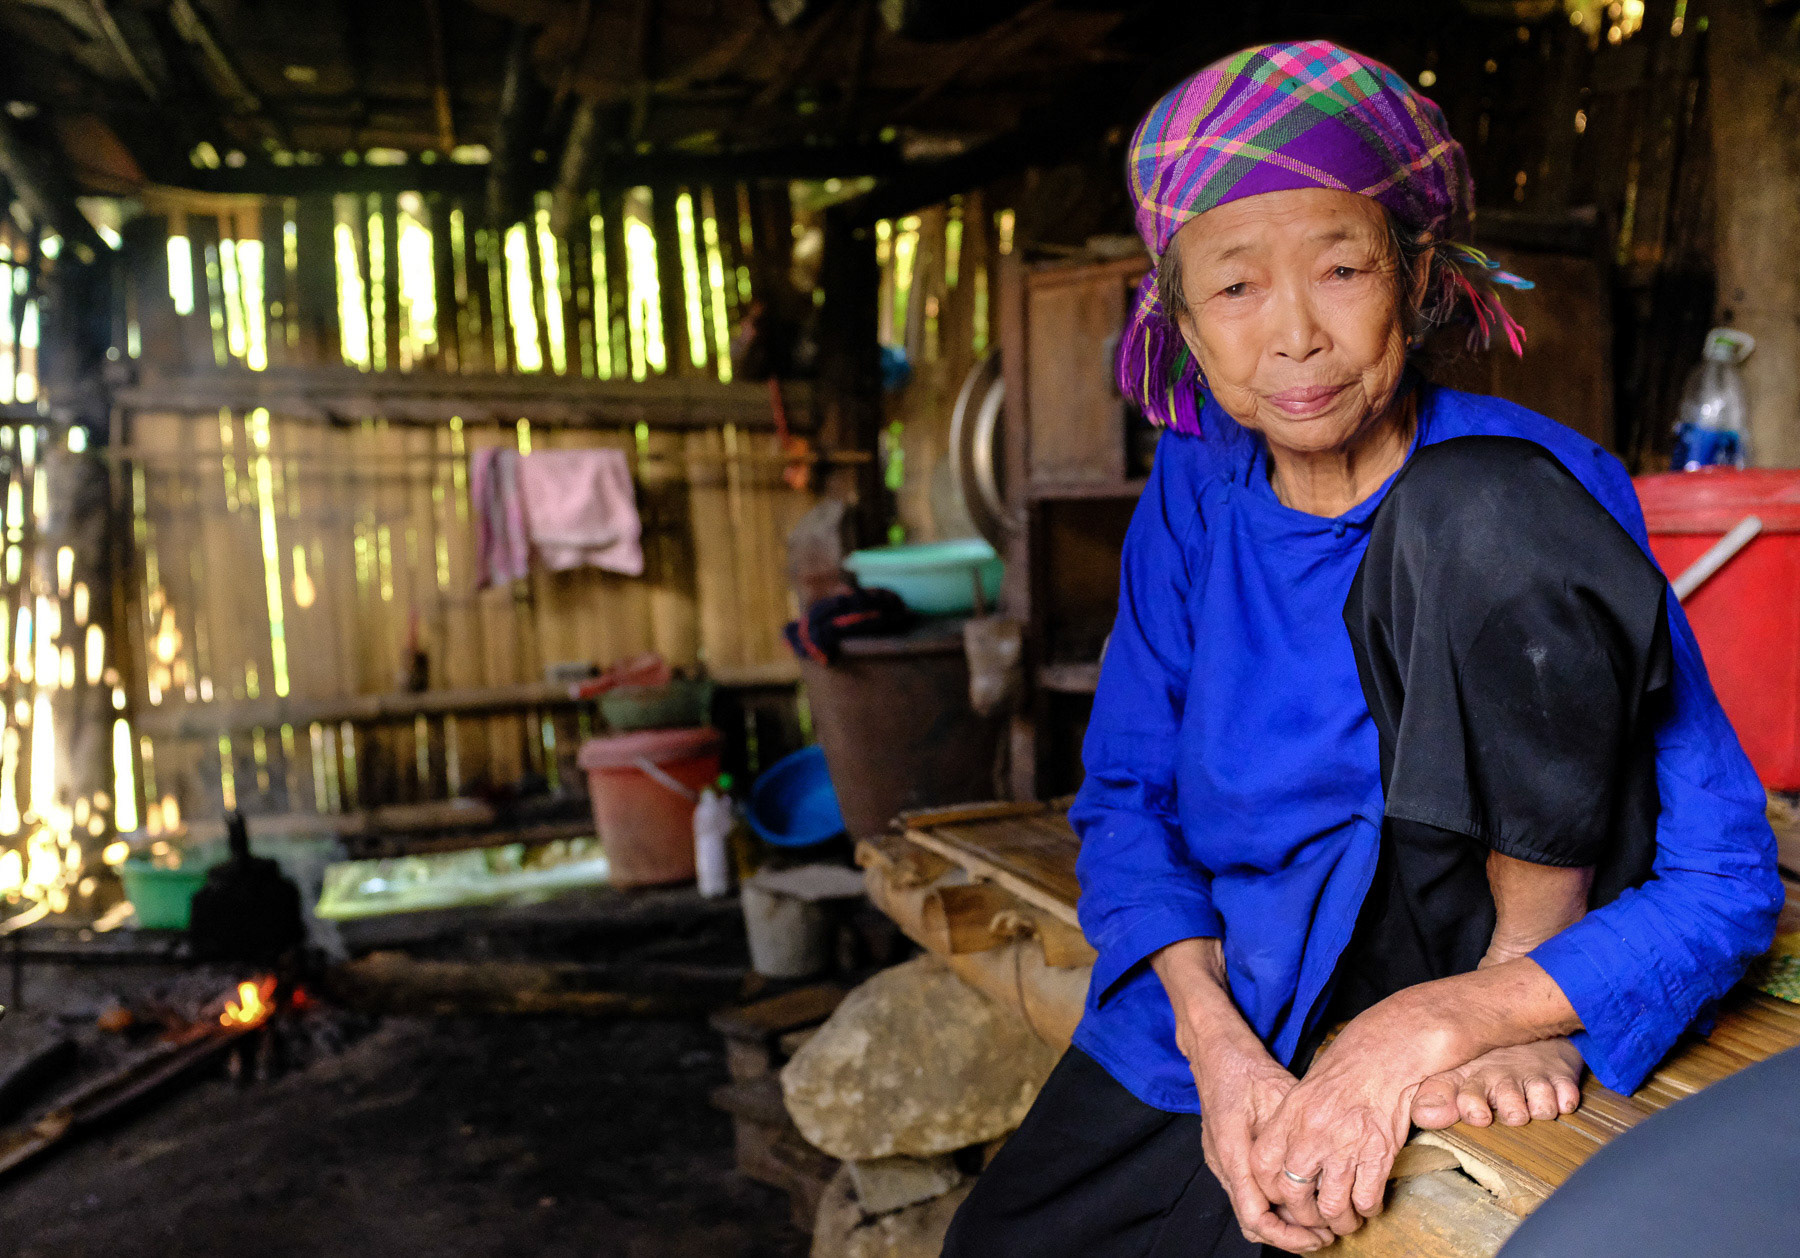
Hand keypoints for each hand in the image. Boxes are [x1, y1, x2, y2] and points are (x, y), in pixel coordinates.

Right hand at [1187, 1034, 1334, 1252]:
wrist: (1216, 1051)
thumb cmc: (1246, 1070)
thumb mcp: (1281, 1100)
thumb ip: (1296, 1141)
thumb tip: (1326, 1175)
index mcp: (1235, 1156)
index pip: (1257, 1218)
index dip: (1290, 1236)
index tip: (1319, 1236)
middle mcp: (1223, 1165)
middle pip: (1253, 1223)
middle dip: (1289, 1237)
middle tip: (1323, 1237)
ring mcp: (1220, 1162)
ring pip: (1249, 1210)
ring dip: (1281, 1222)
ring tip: (1315, 1223)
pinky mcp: (1224, 1157)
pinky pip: (1247, 1193)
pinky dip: (1272, 1204)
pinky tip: (1296, 1197)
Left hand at [1247, 996, 1458, 1238]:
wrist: (1385, 1052)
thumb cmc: (1344, 1072)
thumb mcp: (1303, 1093)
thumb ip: (1290, 1129)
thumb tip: (1286, 1166)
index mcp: (1289, 1116)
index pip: (1262, 1167)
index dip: (1272, 1190)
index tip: (1285, 1196)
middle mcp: (1311, 1134)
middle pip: (1294, 1195)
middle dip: (1307, 1216)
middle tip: (1319, 1218)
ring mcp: (1345, 1145)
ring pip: (1332, 1206)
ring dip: (1340, 1221)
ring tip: (1346, 1219)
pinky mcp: (1377, 1153)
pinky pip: (1366, 1199)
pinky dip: (1367, 1209)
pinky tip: (1368, 1204)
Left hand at [1411, 1038, 1582, 1128]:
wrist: (1530, 1036)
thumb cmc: (1487, 1064)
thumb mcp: (1457, 1075)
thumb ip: (1437, 1096)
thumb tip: (1422, 1116)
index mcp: (1472, 1079)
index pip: (1465, 1094)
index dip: (1472, 1106)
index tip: (1480, 1116)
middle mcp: (1501, 1078)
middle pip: (1510, 1106)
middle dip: (1513, 1112)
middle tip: (1512, 1112)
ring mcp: (1532, 1078)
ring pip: (1540, 1106)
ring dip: (1540, 1108)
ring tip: (1535, 1103)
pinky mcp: (1561, 1078)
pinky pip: (1567, 1098)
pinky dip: (1565, 1101)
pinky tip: (1558, 1096)